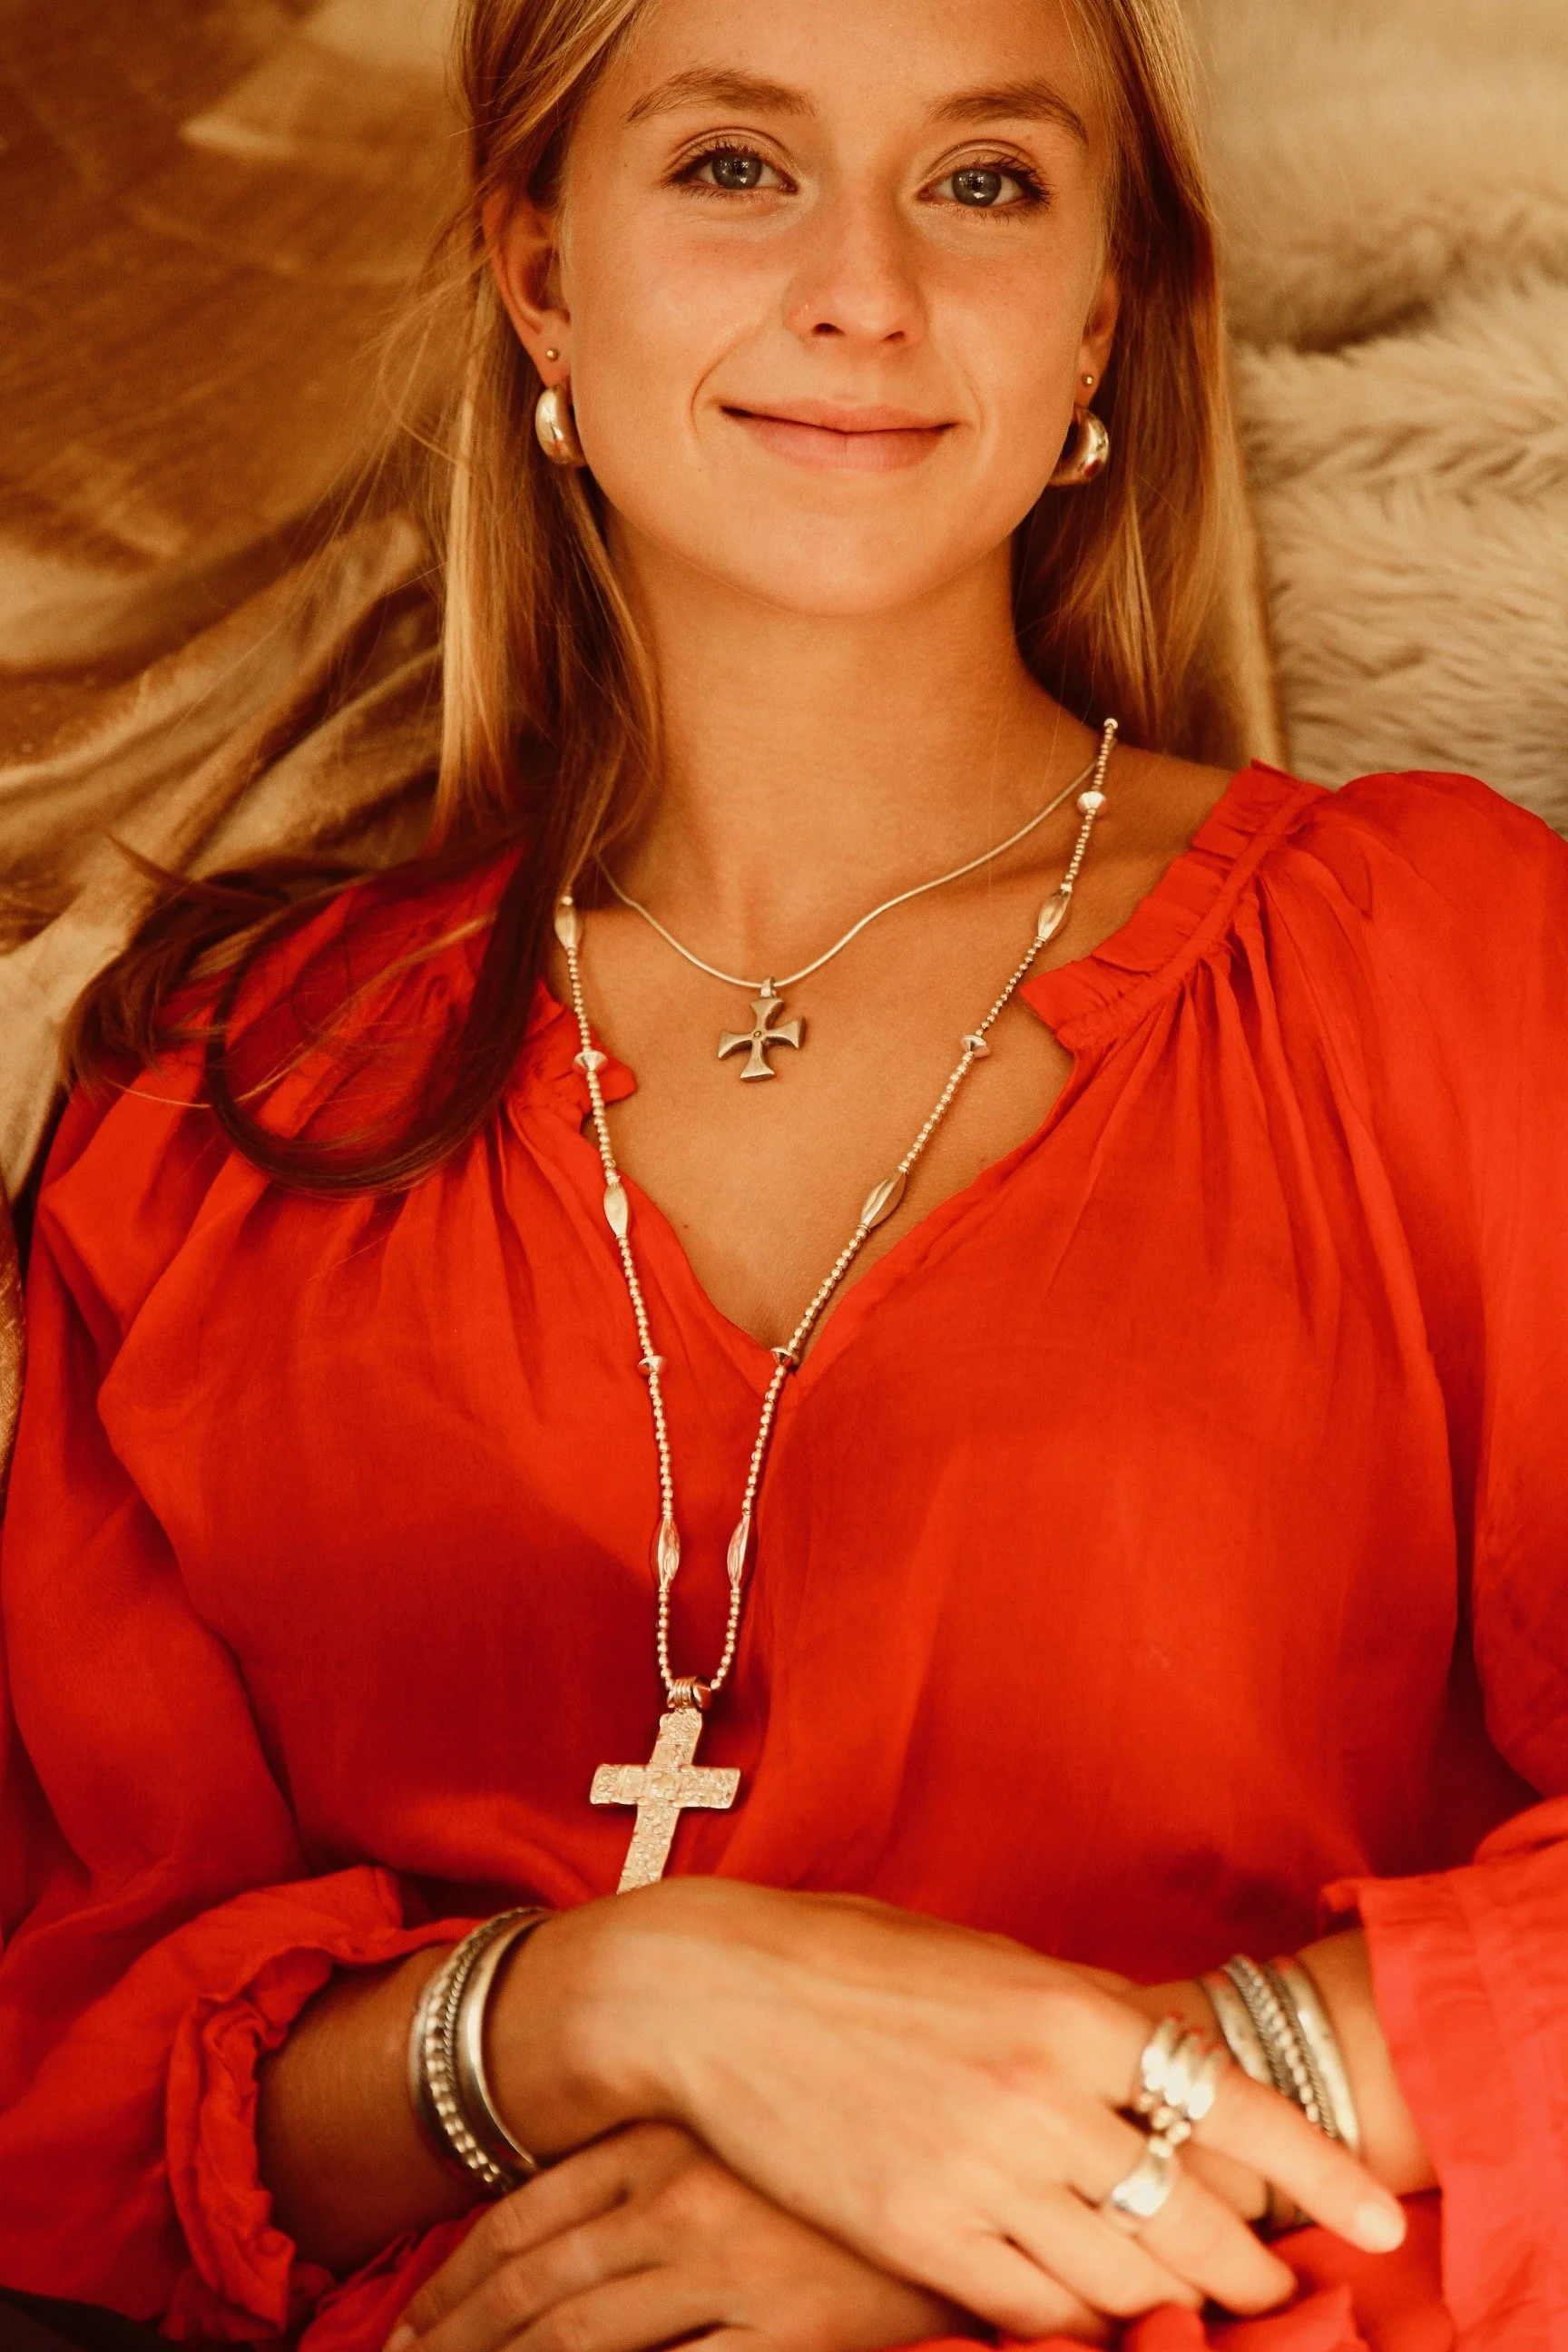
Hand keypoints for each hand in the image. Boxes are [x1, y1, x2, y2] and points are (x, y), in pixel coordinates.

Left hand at [389, 2122, 976, 2351]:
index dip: (455, 2281)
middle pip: (531, 2286)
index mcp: (668, 2132)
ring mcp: (730, 2266)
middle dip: (455, 2337)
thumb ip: (681, 2130)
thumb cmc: (879, 2091)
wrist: (1003, 2131)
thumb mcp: (762, 2096)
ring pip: (578, 2337)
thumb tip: (612, 2176)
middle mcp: (680, 2197)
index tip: (413, 2326)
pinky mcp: (789, 2327)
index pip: (524, 2218)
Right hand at [494, 1882, 1407, 2340]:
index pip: (1234, 2104)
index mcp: (1072, 2006)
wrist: (713, 1990)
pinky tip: (1099, 2321)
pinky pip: (1032, 2310)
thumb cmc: (854, 1957)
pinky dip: (1080, 2323)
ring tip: (1210, 2312)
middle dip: (1256, 2262)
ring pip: (1127, 2274)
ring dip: (1181, 2301)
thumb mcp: (992, 1960)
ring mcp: (981, 2170)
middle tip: (1287, 2285)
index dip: (1318, 2172)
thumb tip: (1159, 2069)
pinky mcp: (916, 2231)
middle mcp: (1044, 2093)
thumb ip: (1080, 2018)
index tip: (1374, 2220)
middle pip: (1195, 2212)